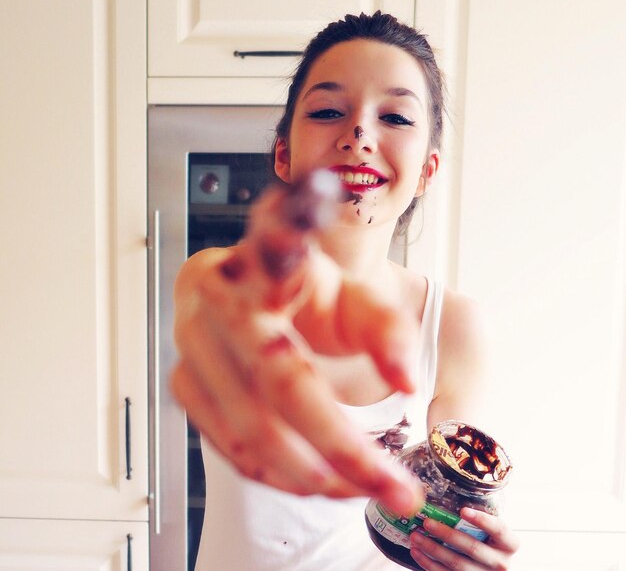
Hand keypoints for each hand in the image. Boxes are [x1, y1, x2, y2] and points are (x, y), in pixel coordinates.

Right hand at [170, 171, 422, 514]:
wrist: (257, 305)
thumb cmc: (310, 298)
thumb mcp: (355, 299)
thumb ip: (386, 328)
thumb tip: (406, 380)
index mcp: (267, 255)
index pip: (275, 237)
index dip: (289, 229)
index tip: (311, 204)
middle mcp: (220, 291)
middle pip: (280, 378)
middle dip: (342, 445)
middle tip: (394, 486)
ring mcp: (192, 339)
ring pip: (251, 424)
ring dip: (312, 470)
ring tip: (362, 489)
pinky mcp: (184, 379)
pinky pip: (225, 442)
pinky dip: (274, 473)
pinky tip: (312, 481)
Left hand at [409, 508, 519, 570]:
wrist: (486, 566)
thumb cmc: (485, 538)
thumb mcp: (488, 529)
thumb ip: (476, 516)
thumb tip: (441, 494)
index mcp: (509, 543)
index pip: (499, 529)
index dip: (482, 520)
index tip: (463, 510)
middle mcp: (501, 563)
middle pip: (472, 548)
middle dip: (447, 534)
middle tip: (427, 522)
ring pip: (457, 564)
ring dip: (433, 549)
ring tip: (415, 536)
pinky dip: (429, 564)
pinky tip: (416, 552)